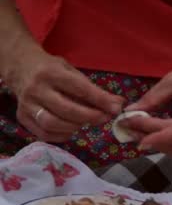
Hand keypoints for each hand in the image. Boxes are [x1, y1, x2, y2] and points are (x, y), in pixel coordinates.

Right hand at [2, 45, 124, 141]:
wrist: (21, 68)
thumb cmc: (53, 70)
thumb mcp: (73, 73)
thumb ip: (94, 89)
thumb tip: (118, 104)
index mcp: (51, 73)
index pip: (79, 89)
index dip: (99, 100)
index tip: (115, 108)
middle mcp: (36, 89)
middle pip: (66, 110)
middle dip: (90, 117)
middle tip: (104, 118)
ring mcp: (26, 105)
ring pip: (52, 124)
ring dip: (75, 127)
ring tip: (86, 123)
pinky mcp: (22, 118)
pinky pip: (44, 134)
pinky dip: (62, 135)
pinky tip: (72, 129)